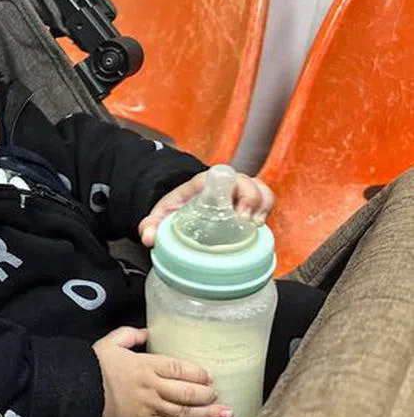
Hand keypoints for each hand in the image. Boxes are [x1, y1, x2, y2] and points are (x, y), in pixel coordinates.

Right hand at [93, 327, 231, 416]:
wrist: (77, 390)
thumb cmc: (93, 365)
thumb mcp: (110, 342)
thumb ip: (131, 335)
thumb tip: (148, 332)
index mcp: (146, 365)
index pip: (178, 368)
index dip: (197, 373)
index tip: (210, 376)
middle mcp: (152, 386)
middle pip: (187, 391)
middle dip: (207, 394)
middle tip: (220, 396)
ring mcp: (150, 407)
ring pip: (184, 411)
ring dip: (208, 414)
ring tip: (227, 415)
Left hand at [138, 170, 274, 247]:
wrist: (181, 209)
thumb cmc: (174, 211)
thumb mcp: (160, 216)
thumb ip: (150, 226)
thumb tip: (150, 239)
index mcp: (204, 183)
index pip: (224, 177)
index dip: (234, 190)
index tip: (237, 212)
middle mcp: (225, 184)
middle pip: (247, 183)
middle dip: (252, 201)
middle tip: (247, 222)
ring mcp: (239, 192)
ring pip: (261, 190)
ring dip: (263, 205)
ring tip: (256, 225)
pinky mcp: (248, 203)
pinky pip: (266, 199)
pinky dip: (267, 209)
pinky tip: (260, 226)